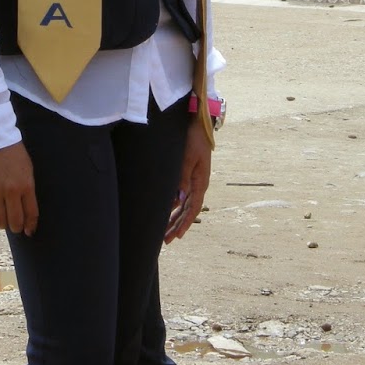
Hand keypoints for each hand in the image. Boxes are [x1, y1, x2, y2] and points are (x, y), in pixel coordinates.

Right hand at [0, 141, 37, 234]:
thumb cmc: (14, 152)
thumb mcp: (27, 169)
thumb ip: (27, 188)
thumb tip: (25, 208)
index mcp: (26, 185)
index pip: (31, 213)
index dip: (30, 226)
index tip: (29, 231)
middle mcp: (11, 190)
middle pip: (15, 220)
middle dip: (17, 228)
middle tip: (15, 228)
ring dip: (2, 225)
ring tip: (2, 223)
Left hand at [165, 122, 212, 243]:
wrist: (198, 124)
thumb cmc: (194, 139)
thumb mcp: (188, 158)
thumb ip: (183, 178)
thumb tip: (180, 200)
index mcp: (201, 182)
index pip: (194, 209)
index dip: (185, 223)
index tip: (177, 236)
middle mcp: (198, 184)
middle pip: (187, 210)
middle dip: (177, 225)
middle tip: (166, 241)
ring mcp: (193, 180)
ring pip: (184, 205)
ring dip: (174, 218)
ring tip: (164, 232)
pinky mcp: (187, 174)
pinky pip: (181, 195)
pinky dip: (174, 206)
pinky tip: (166, 212)